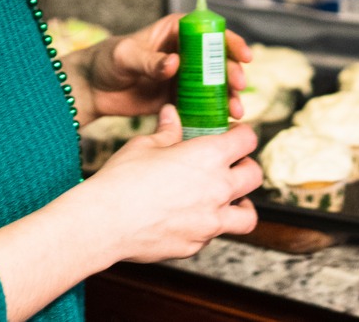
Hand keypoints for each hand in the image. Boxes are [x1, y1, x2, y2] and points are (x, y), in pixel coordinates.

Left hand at [67, 13, 252, 123]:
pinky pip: (202, 105)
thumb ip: (149, 60)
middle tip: (238, 87)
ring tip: (236, 112)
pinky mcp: (179, 99)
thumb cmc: (106, 61)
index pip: (210, 31)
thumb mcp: (125, 56)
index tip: (244, 56)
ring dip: (229, 97)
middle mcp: (185, 52)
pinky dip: (214, 114)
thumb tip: (174, 63)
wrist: (93, 89)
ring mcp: (184, 77)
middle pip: (218, 60)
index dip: (230, 41)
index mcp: (175, 31)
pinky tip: (223, 125)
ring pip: (215, 85)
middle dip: (233, 73)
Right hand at [82, 104, 261, 262]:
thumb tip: (172, 113)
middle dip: (246, 167)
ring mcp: (210, 222)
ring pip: (248, 216)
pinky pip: (213, 235)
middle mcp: (217, 189)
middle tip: (230, 165)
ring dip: (241, 205)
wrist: (104, 221)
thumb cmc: (122, 178)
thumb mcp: (144, 145)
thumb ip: (167, 130)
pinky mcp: (196, 245)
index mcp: (208, 156)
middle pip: (254, 175)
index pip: (248, 140)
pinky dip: (208, 226)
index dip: (242, 135)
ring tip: (225, 200)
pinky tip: (188, 218)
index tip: (233, 136)